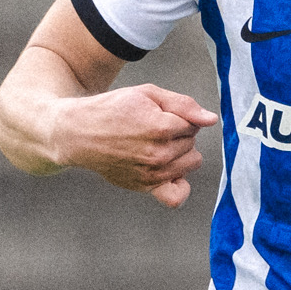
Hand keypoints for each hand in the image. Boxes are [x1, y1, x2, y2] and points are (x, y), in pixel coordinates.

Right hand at [58, 85, 219, 206]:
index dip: (180, 117)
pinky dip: (179, 184)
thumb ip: (183, 105)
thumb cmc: (112, 110)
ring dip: (179, 153)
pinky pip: (177, 195)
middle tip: (154, 129)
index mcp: (160, 127)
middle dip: (179, 134)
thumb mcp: (147, 94)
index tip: (161, 115)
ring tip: (156, 145)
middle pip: (192, 144)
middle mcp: (158, 154)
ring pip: (190, 163)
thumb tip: (210, 119)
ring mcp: (152, 174)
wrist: (80, 133)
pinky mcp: (145, 187)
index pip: (194, 124)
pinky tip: (169, 170)